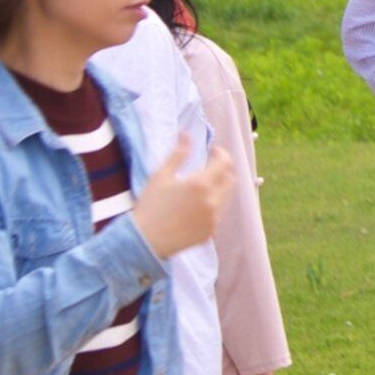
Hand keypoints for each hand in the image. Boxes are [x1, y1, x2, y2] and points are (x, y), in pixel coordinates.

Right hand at [131, 135, 237, 258]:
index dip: (221, 154)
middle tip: (209, 166)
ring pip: (226, 197)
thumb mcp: (161, 176)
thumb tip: (187, 134)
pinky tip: (195, 205)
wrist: (144, 240)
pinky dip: (213, 204)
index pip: (225, 162)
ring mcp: (214, 218)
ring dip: (219, 187)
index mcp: (201, 184)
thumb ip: (178, 154)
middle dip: (223, 169)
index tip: (213, 151)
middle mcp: (212, 201)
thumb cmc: (150, 205)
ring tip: (201, 186)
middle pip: (230, 179)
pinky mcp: (210, 232)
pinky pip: (218, 213)